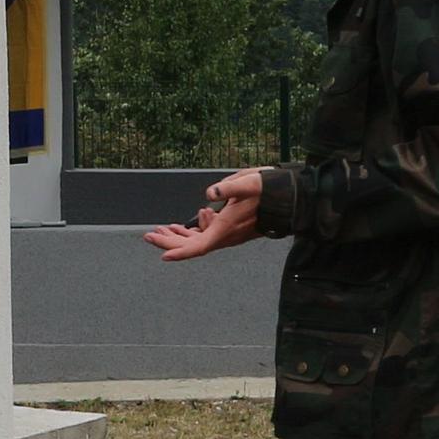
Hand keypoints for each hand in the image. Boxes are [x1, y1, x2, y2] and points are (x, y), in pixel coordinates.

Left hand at [144, 170, 264, 262]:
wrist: (290, 198)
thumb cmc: (270, 189)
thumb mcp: (249, 183)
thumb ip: (229, 188)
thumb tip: (210, 192)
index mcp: (227, 227)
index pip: (200, 246)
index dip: (181, 251)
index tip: (164, 255)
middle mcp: (227, 235)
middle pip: (193, 245)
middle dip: (170, 242)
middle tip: (149, 235)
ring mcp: (229, 234)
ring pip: (198, 241)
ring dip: (178, 237)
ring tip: (160, 229)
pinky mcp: (230, 229)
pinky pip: (206, 236)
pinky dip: (192, 231)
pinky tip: (182, 224)